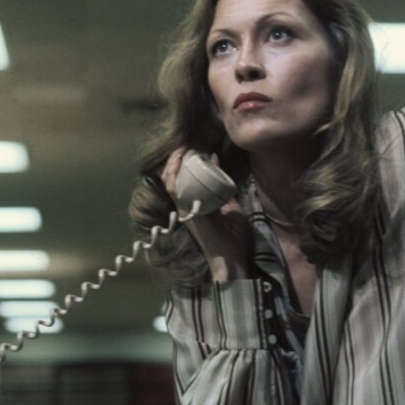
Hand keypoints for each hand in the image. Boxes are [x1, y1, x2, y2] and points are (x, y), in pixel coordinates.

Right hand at [160, 147, 248, 281]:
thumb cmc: (233, 239)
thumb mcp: (231, 210)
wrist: (231, 260)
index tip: (190, 149)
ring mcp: (185, 211)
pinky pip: (175, 191)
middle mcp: (186, 208)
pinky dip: (174, 175)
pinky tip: (179, 161)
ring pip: (171, 183)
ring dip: (173, 164)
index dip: (182, 166)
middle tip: (183, 144)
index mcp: (196, 207)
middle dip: (175, 161)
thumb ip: (224, 194)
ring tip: (180, 148)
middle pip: (173, 180)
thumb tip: (222, 173)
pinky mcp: (188, 213)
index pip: (184, 182)